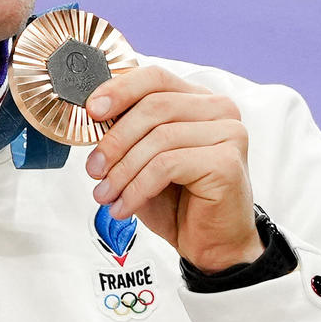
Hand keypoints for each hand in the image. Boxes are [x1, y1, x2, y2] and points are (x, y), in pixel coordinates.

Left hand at [84, 66, 260, 273]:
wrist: (212, 243)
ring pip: (158, 138)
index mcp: (198, 100)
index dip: (120, 90)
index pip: (156, 78)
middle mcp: (219, 110)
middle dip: (115, 140)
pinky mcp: (226, 161)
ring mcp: (229, 133)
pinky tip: (125, 206)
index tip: (92, 111)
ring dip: (122, 171)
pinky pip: (167, 165)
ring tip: (106, 194)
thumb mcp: (143, 159)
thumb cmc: (180, 200)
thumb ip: (127, 133)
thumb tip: (93, 116)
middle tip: (93, 169)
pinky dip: (137, 188)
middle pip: (154, 106)